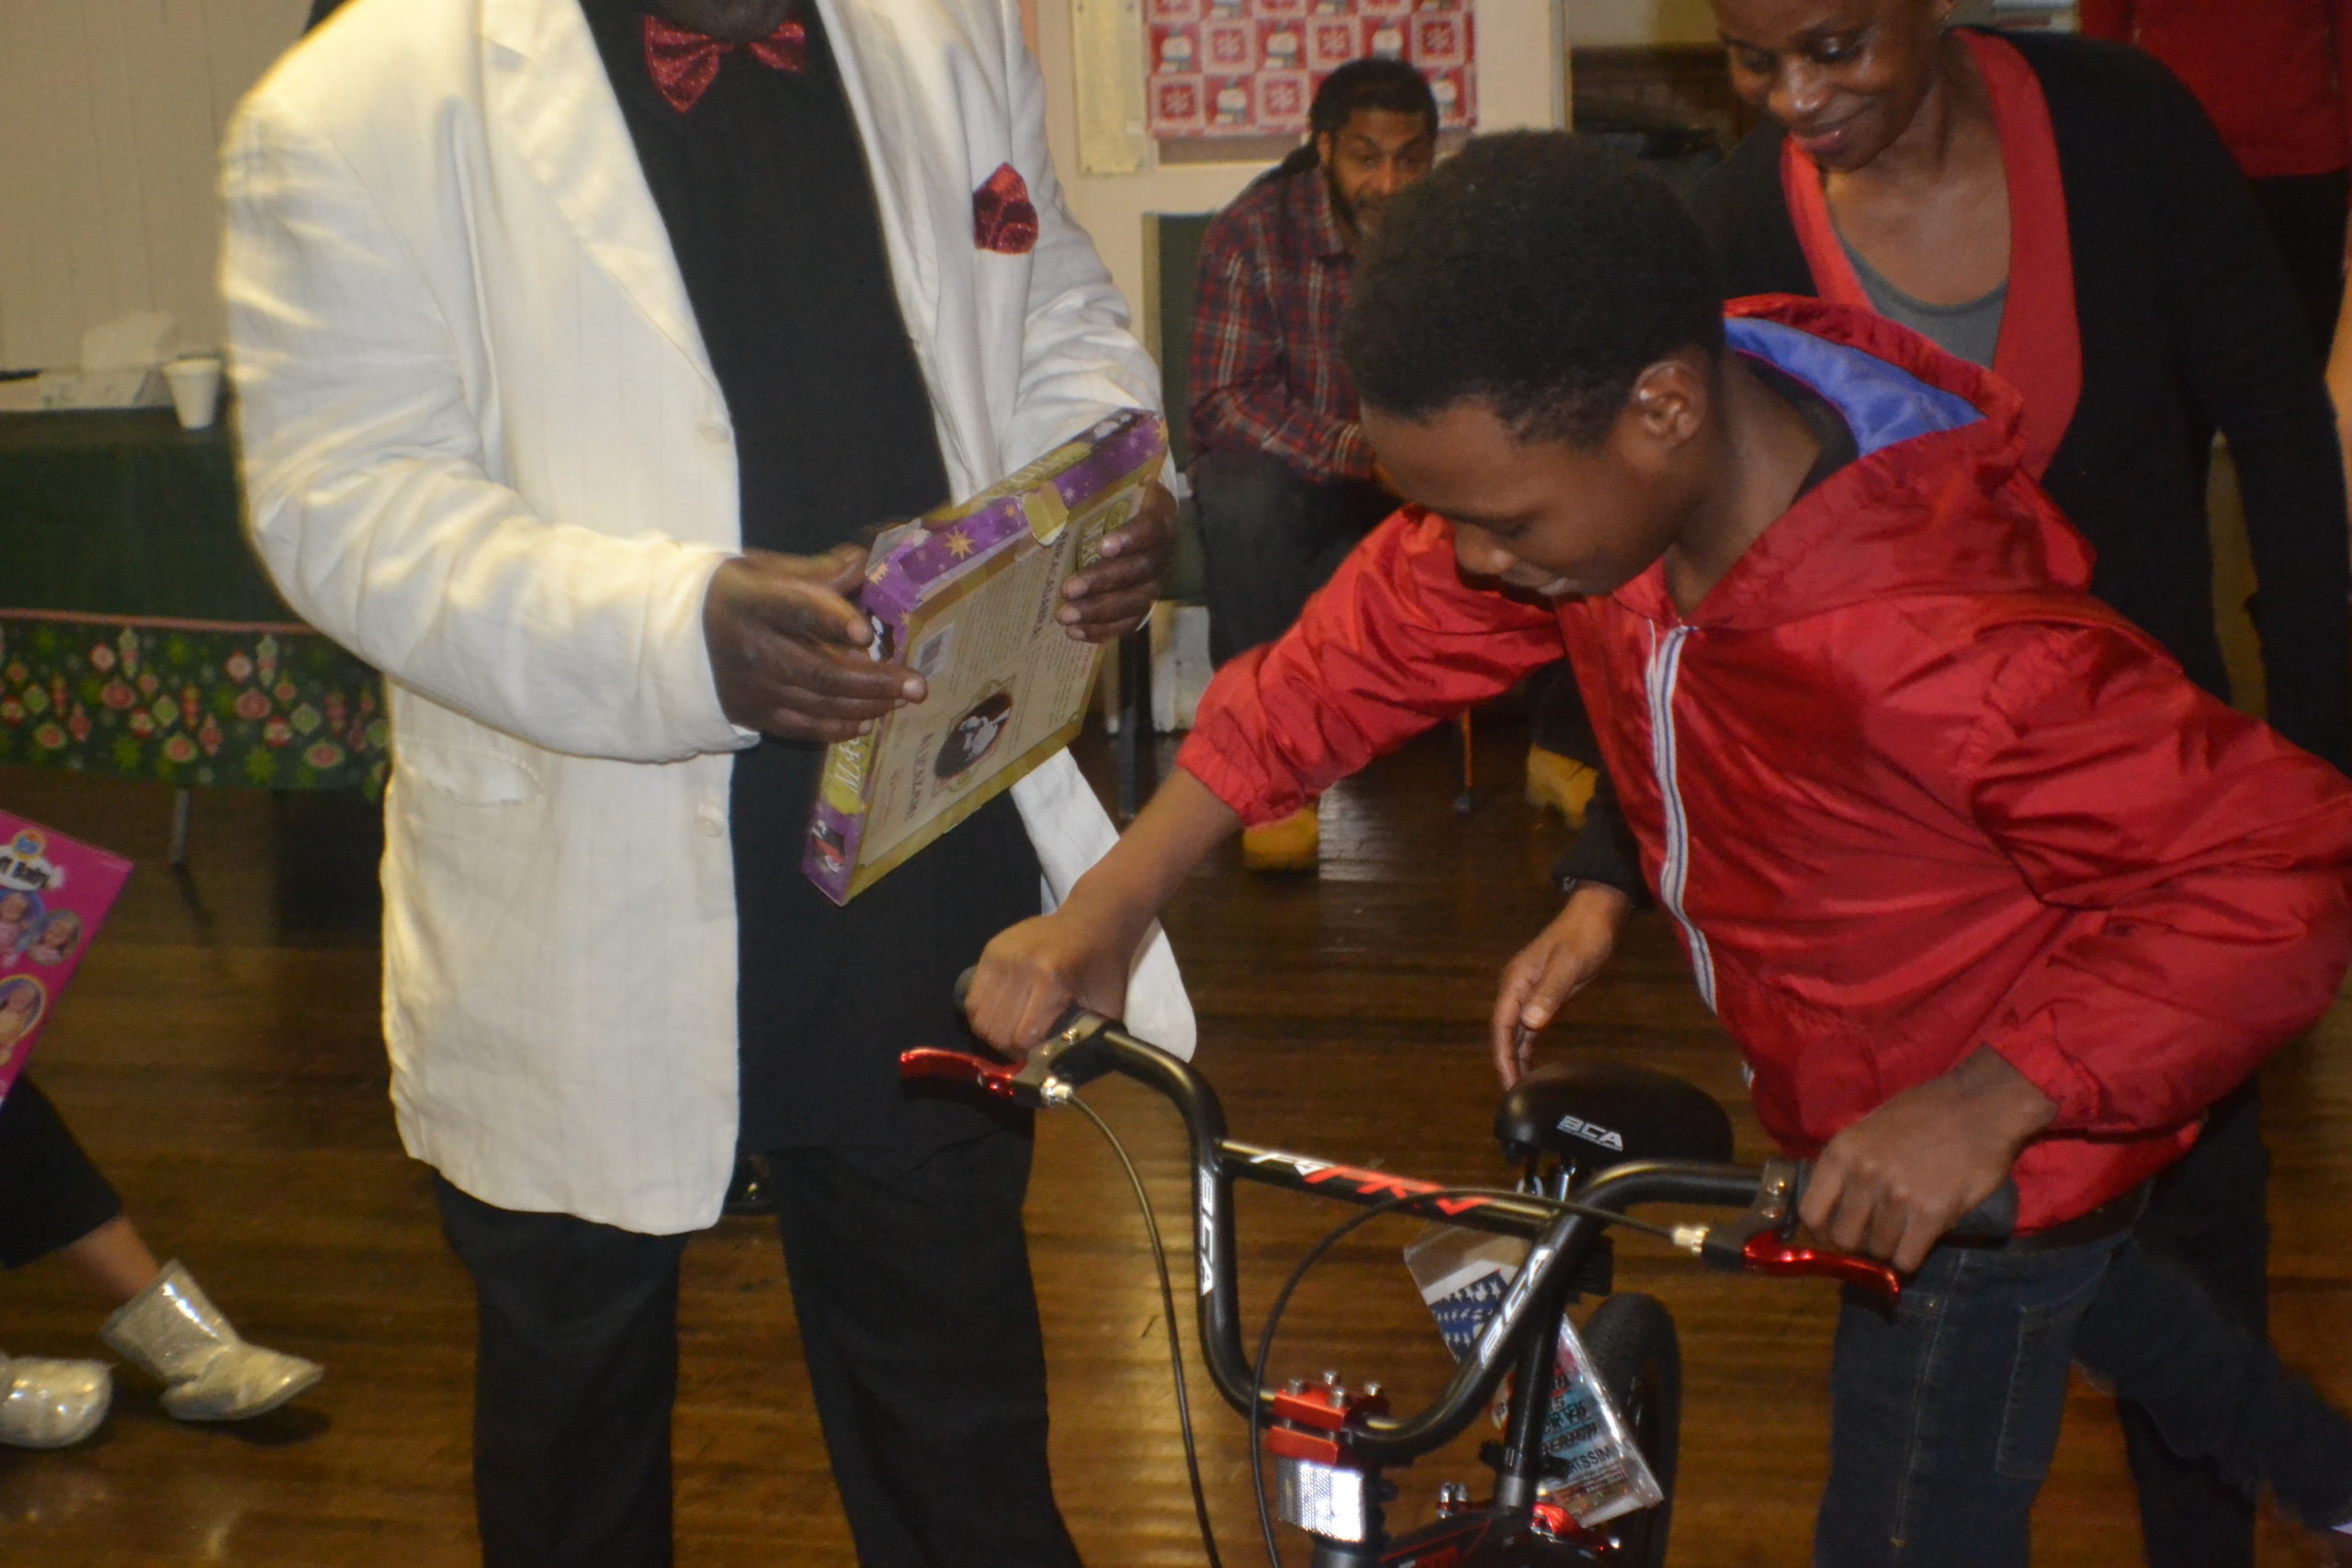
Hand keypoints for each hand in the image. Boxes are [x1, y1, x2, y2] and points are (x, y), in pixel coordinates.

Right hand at [702, 544, 924, 741]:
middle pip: (820, 671)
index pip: (797, 612)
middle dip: (874, 681)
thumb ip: (821, 572)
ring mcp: (754, 687)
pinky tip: (869, 721)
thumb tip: (867, 561)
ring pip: (818, 703)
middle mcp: (753, 649)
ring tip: (903, 699)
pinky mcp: (755, 714)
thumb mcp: (771, 570)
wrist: (687, 636)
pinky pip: (804, 727)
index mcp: (756, 603)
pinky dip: (839, 728)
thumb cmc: (744, 595)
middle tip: (917, 686)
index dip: (832, 622)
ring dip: (867, 704)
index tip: (867, 633)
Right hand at [963, 909, 1141, 1054]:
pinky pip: (973, 998)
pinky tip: (1002, 1016)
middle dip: (1009, 1049)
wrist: (1095, 920)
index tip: (1041, 1056)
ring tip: (1013, 1032)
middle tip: (1026, 1048)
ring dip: (994, 1033)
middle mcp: (1021, 966)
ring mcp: (1002, 955)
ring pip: (979, 1017)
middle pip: (996, 1031)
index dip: (1030, 1055)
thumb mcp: (1107, 1008)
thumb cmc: (1104, 967)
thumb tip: (1066, 1077)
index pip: (1022, 1038)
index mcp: (1051, 980)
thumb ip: (1087, 1043)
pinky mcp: (990, 950)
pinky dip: (983, 1015)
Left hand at [1056, 481, 1174, 642]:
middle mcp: (1162, 551)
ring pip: (1135, 602)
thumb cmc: (1106, 496)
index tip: (1102, 547)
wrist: (1121, 514)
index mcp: (1157, 514)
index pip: (1152, 528)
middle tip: (1068, 590)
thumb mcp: (1100, 482)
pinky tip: (1075, 632)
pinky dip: (1102, 630)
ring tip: (1065, 617)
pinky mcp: (1141, 602)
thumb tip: (1039, 490)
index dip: (1130, 539)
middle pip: (1141, 571)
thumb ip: (1083, 481)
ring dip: (1099, 611)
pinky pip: (1129, 623)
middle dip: (1103, 582)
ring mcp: (1153, 580)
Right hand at [1490, 883, 1632, 1086]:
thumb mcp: (1568, 966)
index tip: (1509, 1083)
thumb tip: (1529, 1024)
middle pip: (1505, 1033)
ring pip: (1517, 1033)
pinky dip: (1530, 1047)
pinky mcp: (1546, 996)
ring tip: (1522, 1088)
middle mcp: (1517, 989)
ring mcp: (1530, 993)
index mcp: (1515, 981)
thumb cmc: (1583, 938)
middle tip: (1514, 1095)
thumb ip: (1548, 994)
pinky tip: (1534, 1066)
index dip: (1502, 1057)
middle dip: (1506, 1063)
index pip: (1501, 1026)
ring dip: (1517, 1058)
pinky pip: (1531, 1027)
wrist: (1597, 916)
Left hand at [1799, 1047, 2056, 1272]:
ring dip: (1890, 1249)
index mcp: (1842, 1152)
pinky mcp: (1932, 1214)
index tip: (1836, 1235)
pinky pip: (1907, 1258)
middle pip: (1844, 1239)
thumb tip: (1836, 1204)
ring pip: (1879, 1251)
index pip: (1811, 1212)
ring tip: (1905, 1232)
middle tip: (1876, 1237)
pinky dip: (1911, 1259)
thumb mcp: (1871, 1127)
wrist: (1982, 1105)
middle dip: (1859, 1245)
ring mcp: (1897, 1196)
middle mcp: (1864, 1176)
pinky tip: (1919, 1242)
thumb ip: (1851, 1164)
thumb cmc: (1926, 1111)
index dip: (1822, 1232)